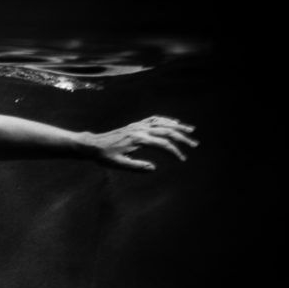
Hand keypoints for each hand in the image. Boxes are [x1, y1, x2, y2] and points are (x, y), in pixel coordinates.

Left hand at [83, 116, 197, 170]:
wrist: (93, 145)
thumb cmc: (105, 157)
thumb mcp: (120, 164)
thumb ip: (137, 166)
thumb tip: (154, 168)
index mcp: (138, 139)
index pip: (162, 144)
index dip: (174, 152)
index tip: (182, 159)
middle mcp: (140, 129)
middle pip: (167, 131)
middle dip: (182, 138)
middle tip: (194, 145)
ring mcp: (138, 125)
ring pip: (162, 123)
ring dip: (178, 127)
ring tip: (191, 131)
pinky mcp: (136, 125)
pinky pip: (154, 119)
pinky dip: (166, 120)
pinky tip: (174, 123)